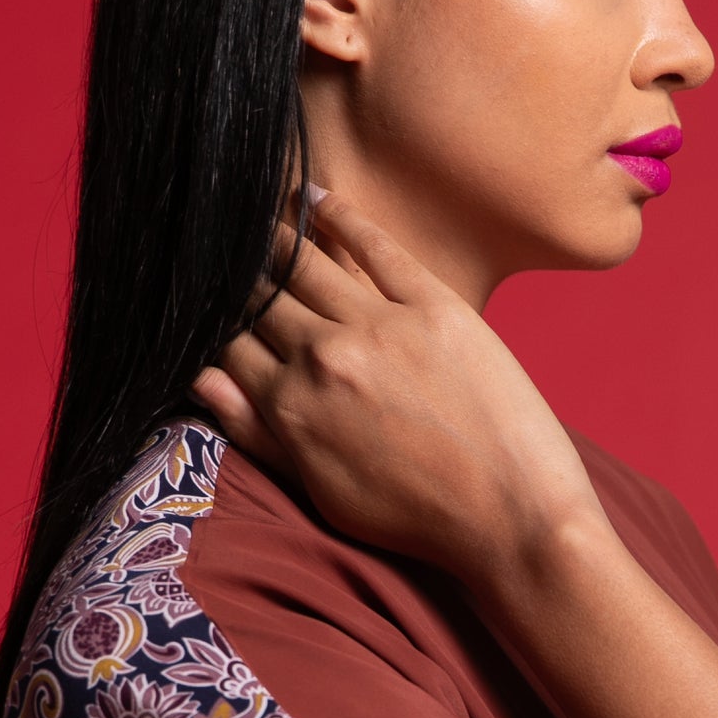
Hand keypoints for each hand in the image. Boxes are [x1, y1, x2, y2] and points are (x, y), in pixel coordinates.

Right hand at [190, 193, 607, 586]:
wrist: (513, 518)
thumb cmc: (417, 518)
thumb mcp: (322, 491)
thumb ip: (258, 433)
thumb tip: (203, 379)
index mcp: (291, 407)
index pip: (230, 343)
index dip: (215, 322)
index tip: (211, 302)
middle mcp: (324, 357)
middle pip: (259, 298)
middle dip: (238, 278)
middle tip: (229, 253)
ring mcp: (380, 326)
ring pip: (305, 263)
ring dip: (275, 238)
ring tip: (262, 220)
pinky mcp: (435, 306)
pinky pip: (376, 246)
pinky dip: (339, 218)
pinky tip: (316, 199)